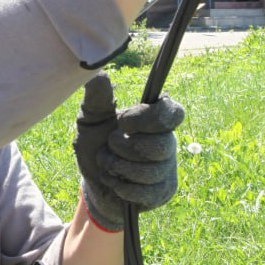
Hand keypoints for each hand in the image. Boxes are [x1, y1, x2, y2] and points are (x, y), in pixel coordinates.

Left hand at [73, 72, 183, 232]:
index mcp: (155, 119)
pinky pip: (146, 192)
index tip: (123, 122)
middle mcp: (167, 141)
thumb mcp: (91, 120)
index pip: (173, 112)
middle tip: (110, 145)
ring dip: (118, 168)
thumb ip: (97, 98)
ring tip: (108, 164)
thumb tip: (97, 73)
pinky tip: (115, 182)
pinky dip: (121, 187)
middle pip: (159, 145)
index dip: (149, 119)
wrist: (93, 182)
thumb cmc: (96, 145)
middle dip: (123, 148)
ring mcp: (168, 168)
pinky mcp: (163, 192)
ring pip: (151, 171)